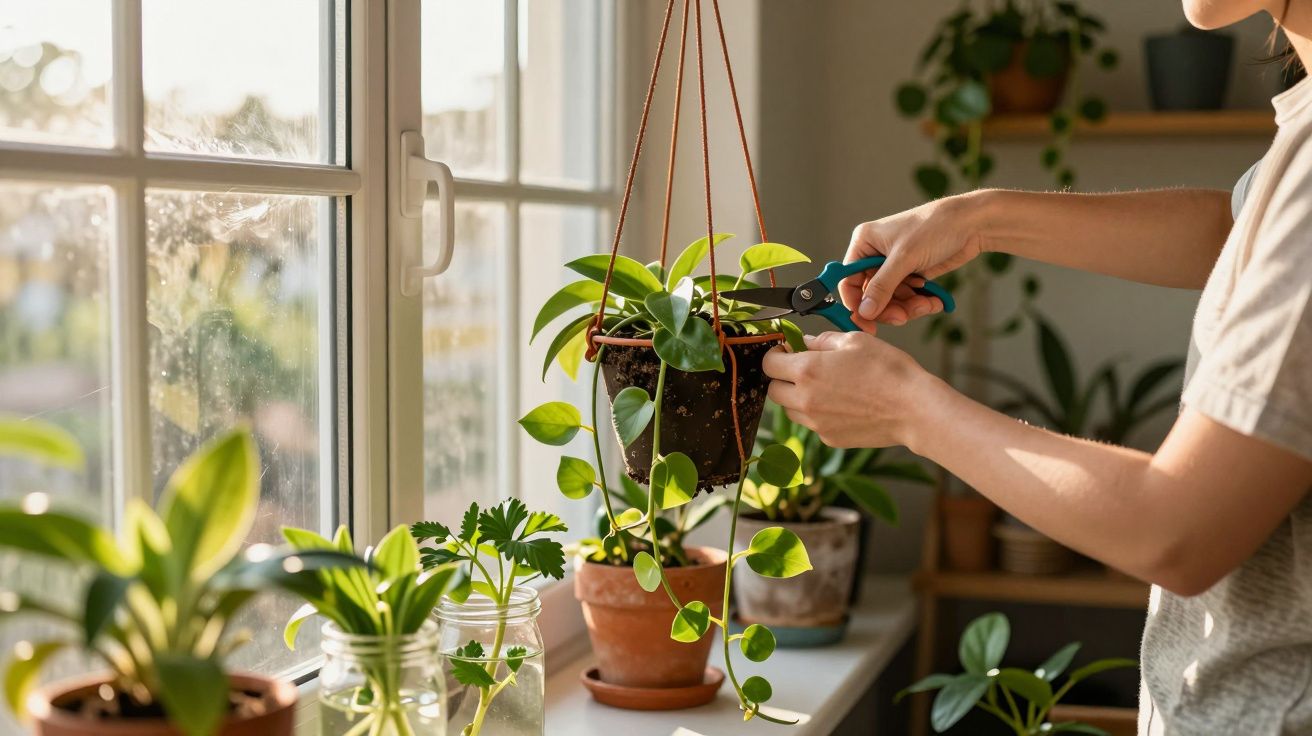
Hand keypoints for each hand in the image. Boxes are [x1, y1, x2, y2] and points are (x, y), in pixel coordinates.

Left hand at [761, 331, 937, 448]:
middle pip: (773, 390)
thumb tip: (805, 342)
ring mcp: (816, 423)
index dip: (775, 354)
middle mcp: (805, 400)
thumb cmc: (888, 370)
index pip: (769, 364)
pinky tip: (840, 403)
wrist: (913, 409)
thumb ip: (822, 341)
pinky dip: (817, 413)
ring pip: (790, 410)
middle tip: (801, 368)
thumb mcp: (855, 341)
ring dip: (797, 397)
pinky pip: (812, 424)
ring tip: (824, 386)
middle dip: (782, 377)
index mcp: (807, 371)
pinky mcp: (829, 438)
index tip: (785, 351)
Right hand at [840, 191, 988, 331]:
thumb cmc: (934, 227)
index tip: (866, 324)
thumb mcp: (904, 258)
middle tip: (903, 317)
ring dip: (908, 307)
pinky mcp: (912, 274)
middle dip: (889, 307)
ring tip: (927, 305)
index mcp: (864, 243)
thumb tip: (864, 312)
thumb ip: (882, 287)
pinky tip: (934, 300)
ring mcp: (895, 266)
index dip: (855, 304)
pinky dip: (920, 303)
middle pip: (871, 295)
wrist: (971, 223)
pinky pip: (908, 298)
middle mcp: (876, 255)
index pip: (848, 280)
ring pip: (891, 300)